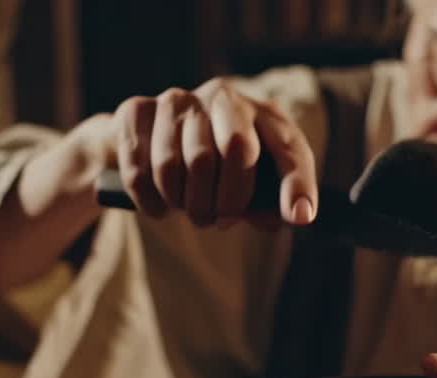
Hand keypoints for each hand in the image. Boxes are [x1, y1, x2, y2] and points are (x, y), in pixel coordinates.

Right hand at [30, 77, 318, 228]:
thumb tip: (293, 216)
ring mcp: (178, 99)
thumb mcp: (251, 186)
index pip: (288, 147)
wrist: (151, 143)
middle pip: (235, 149)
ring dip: (183, 203)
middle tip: (218, 222)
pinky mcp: (137, 110)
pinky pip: (140, 167)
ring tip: (189, 211)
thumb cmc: (216, 171)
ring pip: (179, 163)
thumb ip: (272, 204)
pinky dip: (149, 200)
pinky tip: (158, 206)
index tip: (299, 215)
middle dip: (227, 200)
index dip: (297, 183)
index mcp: (262, 114)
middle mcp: (223, 97)